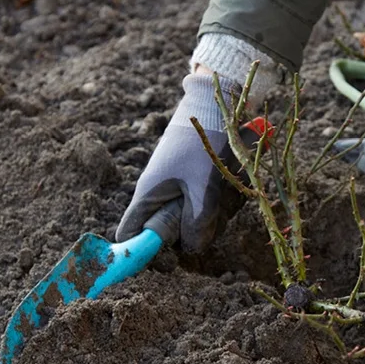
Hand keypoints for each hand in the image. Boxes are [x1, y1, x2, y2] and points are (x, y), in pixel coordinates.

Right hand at [116, 72, 239, 252]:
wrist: (216, 104)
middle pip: (170, 231)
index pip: (131, 234)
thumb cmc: (203, 141)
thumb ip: (197, 220)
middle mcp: (159, 193)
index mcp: (149, 194)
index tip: (166, 260)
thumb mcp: (202, 184)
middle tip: (215, 212)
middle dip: (196, 228)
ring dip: (215, 209)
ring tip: (227, 188)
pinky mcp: (195, 179)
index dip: (143, 251)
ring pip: (193, 216)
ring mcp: (178, 185)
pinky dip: (223, 195)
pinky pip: (208, 200)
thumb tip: (191, 250)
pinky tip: (234, 181)